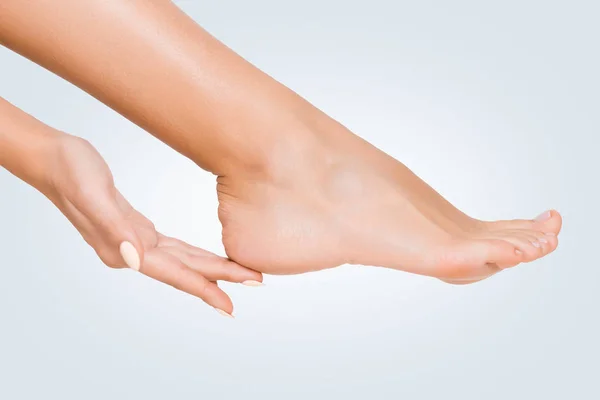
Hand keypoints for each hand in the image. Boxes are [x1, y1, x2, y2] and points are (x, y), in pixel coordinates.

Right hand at [41, 134, 261, 315]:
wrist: (54, 158)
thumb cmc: (71, 172)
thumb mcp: (92, 195)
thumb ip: (114, 228)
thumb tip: (135, 259)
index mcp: (122, 248)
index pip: (172, 273)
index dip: (202, 288)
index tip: (229, 303)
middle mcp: (129, 251)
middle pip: (184, 270)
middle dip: (219, 278)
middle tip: (255, 282)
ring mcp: (133, 241)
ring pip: (181, 260)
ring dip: (210, 268)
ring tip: (239, 274)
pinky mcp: (135, 227)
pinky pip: (172, 247)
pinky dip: (192, 254)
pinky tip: (204, 257)